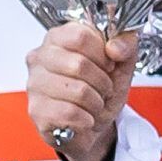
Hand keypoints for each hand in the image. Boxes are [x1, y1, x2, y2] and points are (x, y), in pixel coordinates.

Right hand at [25, 24, 138, 160]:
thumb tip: (115, 47)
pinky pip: (70, 113)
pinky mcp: (36, 110)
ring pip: (77, 91)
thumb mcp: (123, 64)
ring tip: (93, 103)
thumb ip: (126, 45)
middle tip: (104, 89)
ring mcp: (34, 84)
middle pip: (79, 64)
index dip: (102, 54)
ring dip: (96, 102)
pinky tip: (84, 117)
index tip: (108, 65)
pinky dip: (87, 119)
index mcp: (59, 38)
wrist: (94, 125)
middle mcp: (40, 57)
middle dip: (102, 82)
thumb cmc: (102, 90)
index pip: (80, 35)